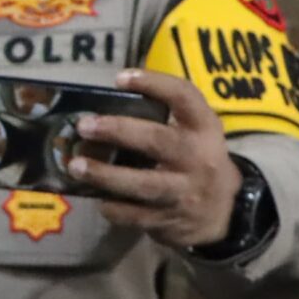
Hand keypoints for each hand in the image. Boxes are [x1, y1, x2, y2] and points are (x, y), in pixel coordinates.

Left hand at [70, 68, 241, 250]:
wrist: (222, 213)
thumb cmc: (197, 160)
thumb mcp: (196, 133)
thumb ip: (165, 117)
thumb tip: (106, 102)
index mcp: (204, 129)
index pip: (185, 97)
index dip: (154, 84)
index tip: (120, 78)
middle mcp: (197, 158)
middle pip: (157, 140)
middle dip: (117, 131)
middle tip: (84, 126)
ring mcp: (183, 192)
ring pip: (141, 184)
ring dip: (105, 175)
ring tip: (76, 166)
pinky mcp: (168, 220)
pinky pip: (134, 214)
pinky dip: (112, 207)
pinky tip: (95, 196)